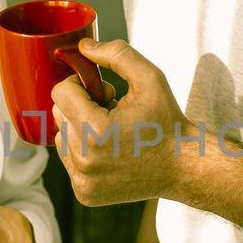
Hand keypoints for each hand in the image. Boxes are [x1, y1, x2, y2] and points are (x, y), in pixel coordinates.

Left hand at [50, 39, 186, 205]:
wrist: (184, 167)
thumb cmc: (168, 121)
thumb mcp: (150, 78)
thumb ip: (116, 55)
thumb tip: (82, 48)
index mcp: (96, 131)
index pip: (60, 93)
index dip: (80, 85)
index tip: (103, 90)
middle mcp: (85, 160)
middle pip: (58, 115)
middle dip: (81, 106)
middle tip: (112, 110)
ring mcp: (83, 181)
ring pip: (62, 138)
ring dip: (80, 128)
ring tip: (112, 131)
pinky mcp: (85, 194)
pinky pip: (69, 161)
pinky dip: (84, 151)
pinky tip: (110, 150)